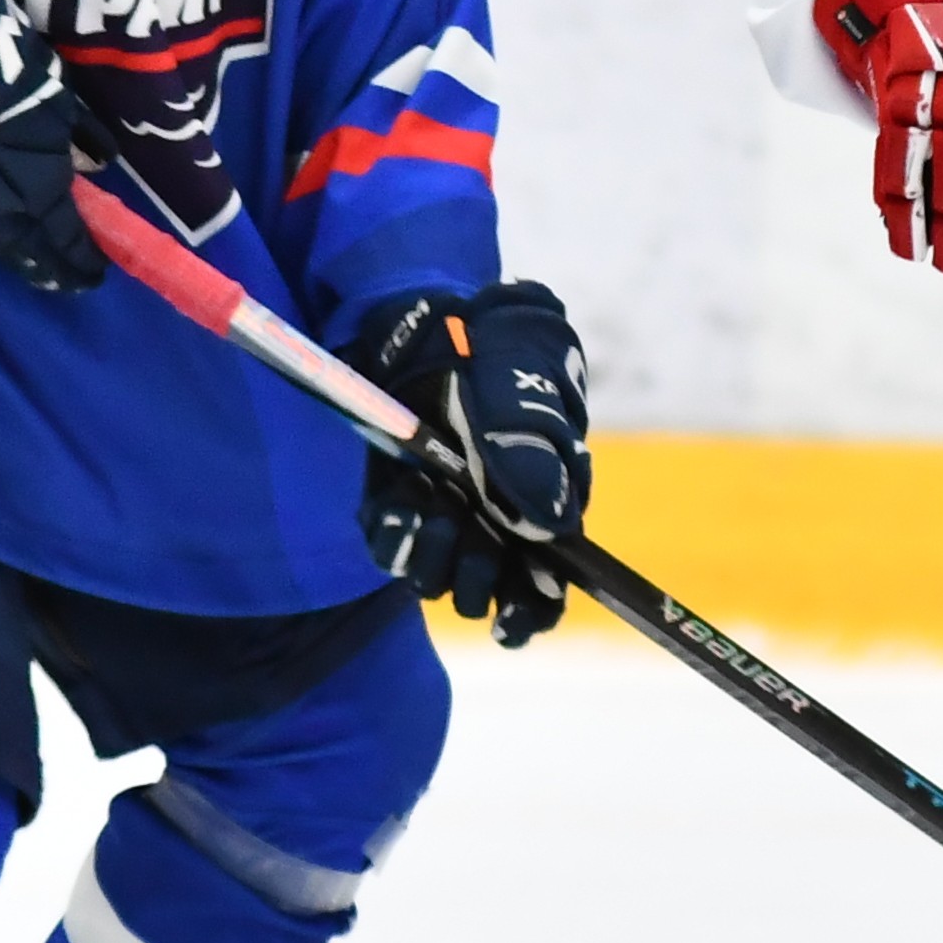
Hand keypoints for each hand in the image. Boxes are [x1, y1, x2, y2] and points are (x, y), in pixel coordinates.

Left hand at [349, 282, 590, 644]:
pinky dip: (395, 537)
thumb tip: (551, 524)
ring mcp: (446, 514)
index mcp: (548, 504)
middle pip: (491, 590)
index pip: (550, 584)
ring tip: (434, 510)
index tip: (510, 622)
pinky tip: (402, 501)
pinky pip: (391, 548)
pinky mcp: (397, 503)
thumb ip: (535, 452)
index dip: (532, 611)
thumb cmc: (496, 353)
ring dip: (434, 558)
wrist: (430, 321)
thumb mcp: (524, 391)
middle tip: (471, 542)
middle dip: (479, 579)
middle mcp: (497, 521)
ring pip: (437, 578)